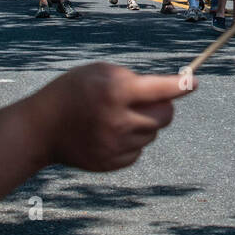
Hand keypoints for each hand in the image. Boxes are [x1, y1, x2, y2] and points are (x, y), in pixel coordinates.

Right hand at [36, 64, 192, 171]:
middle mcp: (119, 120)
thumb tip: (169, 89)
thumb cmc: (73, 91)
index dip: (182, 85)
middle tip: (146, 101)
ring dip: (144, 124)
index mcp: (117, 92)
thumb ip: (133, 78)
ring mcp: (116, 145)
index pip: (162, 90)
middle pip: (165, 116)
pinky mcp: (112, 162)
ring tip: (117, 116)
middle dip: (162, 106)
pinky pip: (138, 150)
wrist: (41, 128)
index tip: (193, 82)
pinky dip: (131, 142)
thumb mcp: (99, 72)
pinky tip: (109, 133)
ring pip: (152, 133)